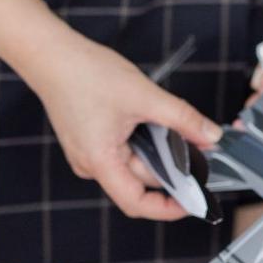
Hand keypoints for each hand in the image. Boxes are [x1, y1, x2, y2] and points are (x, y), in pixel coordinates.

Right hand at [31, 35, 221, 221]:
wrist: (51, 54)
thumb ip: (183, 119)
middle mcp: (90, 164)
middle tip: (194, 144)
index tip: (193, 201)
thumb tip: (211, 136)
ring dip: (156, 148)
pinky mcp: (91, 141)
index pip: (136, 203)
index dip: (168, 208)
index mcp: (99, 161)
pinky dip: (143, 139)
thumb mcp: (144, 96)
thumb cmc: (84, 74)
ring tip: (164, 122)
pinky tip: (147, 119)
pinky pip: (124, 150)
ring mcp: (89, 153)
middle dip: (170, 164)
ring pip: (135, 162)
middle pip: (141, 180)